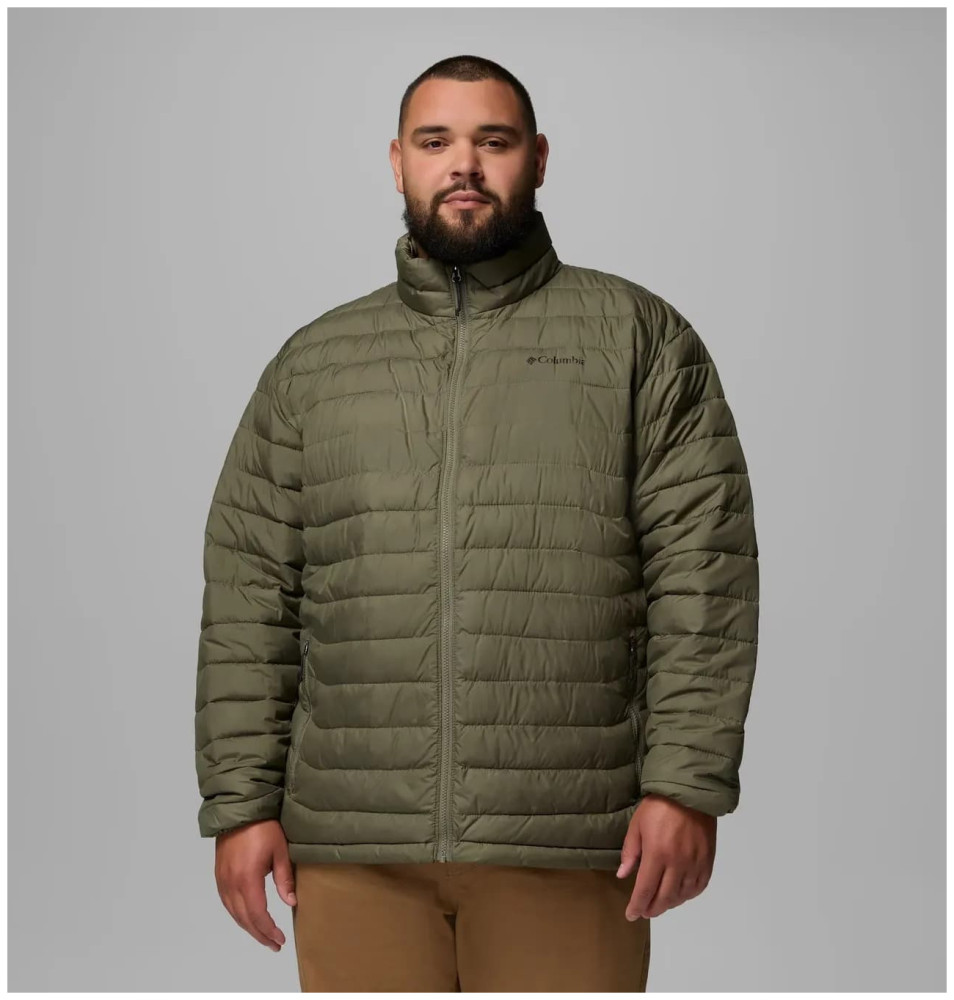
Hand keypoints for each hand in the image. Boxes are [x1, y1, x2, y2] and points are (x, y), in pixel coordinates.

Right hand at [214, 819, 296, 951]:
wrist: (240, 809)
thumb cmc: (263, 826)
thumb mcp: (280, 850)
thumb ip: (284, 878)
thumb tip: (291, 903)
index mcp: (247, 878)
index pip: (257, 914)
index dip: (268, 930)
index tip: (280, 940)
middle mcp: (230, 883)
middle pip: (243, 918)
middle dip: (259, 934)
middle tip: (274, 944)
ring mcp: (222, 879)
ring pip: (233, 913)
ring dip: (248, 927)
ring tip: (263, 935)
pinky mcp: (219, 875)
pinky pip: (227, 902)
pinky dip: (238, 914)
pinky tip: (248, 917)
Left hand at [617, 793, 715, 919]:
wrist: (690, 793)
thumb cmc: (658, 807)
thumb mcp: (637, 825)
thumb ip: (630, 852)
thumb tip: (623, 876)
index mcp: (657, 854)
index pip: (645, 889)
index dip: (637, 906)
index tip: (631, 915)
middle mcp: (677, 863)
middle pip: (665, 898)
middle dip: (652, 909)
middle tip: (644, 912)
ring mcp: (695, 864)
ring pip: (682, 895)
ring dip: (669, 904)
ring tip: (659, 903)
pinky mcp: (708, 861)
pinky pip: (698, 887)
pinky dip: (687, 895)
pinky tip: (679, 894)